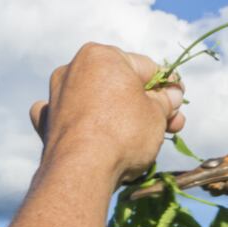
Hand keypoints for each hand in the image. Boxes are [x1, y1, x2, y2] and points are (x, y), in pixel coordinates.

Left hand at [30, 43, 184, 182]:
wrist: (82, 170)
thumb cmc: (124, 133)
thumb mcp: (157, 113)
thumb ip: (165, 101)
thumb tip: (171, 96)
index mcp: (102, 56)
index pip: (147, 68)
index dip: (168, 86)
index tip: (180, 102)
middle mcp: (74, 68)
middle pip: (121, 85)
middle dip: (148, 105)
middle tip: (171, 124)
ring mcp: (56, 96)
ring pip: (97, 100)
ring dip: (120, 114)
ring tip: (144, 137)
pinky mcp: (47, 123)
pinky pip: (70, 117)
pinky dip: (83, 123)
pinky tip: (91, 132)